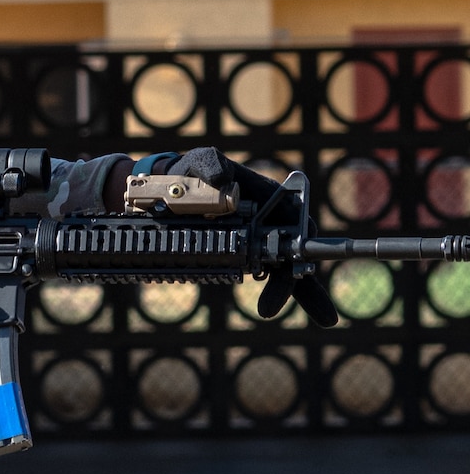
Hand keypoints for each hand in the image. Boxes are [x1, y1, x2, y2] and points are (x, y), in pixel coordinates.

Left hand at [166, 148, 338, 326]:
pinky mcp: (243, 253)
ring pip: (285, 268)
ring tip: (280, 312)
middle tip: (270, 305)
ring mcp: (258, 238)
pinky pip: (264, 273)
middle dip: (291, 280)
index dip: (301, 239)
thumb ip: (210, 165)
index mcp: (269, 196)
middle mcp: (270, 219)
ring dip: (287, 291)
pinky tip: (270, 308)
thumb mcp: (200, 161)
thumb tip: (224, 180)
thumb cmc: (193, 171)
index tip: (295, 261)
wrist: (172, 187)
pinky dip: (275, 292)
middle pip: (294, 252)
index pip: (296, 218)